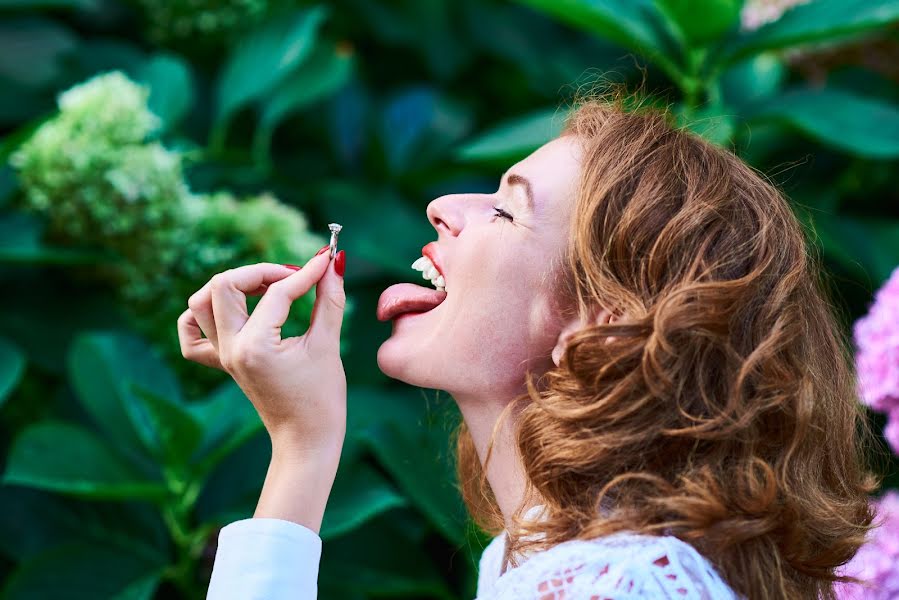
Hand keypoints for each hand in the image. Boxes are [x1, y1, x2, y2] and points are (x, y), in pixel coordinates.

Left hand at [177, 249, 346, 452]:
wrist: (306, 440)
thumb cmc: (322, 399)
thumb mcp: (328, 345)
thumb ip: (330, 299)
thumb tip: (333, 264)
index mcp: (256, 347)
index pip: (277, 292)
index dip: (306, 272)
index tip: (326, 261)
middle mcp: (231, 349)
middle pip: (225, 285)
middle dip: (261, 271)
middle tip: (293, 276)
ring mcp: (221, 357)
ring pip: (202, 302)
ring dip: (232, 285)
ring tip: (265, 287)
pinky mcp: (221, 363)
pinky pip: (193, 333)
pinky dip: (205, 314)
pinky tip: (234, 310)